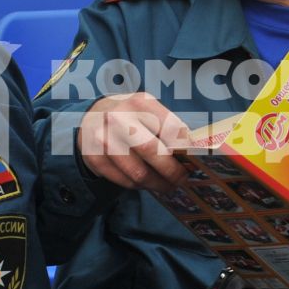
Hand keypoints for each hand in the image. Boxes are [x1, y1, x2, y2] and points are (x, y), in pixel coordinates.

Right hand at [77, 92, 191, 188]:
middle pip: (152, 152)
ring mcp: (103, 139)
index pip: (171, 128)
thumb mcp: (149, 111)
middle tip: (182, 179)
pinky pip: (124, 181)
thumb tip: (193, 154)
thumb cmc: (131, 116)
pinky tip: (146, 182)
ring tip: (167, 185)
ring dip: (158, 184)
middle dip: (172, 171)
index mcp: (140, 103)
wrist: (92, 116)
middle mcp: (119, 118)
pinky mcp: (94, 158)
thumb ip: (168, 127)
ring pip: (138, 173)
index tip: (196, 161)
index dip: (186, 148)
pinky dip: (140, 186)